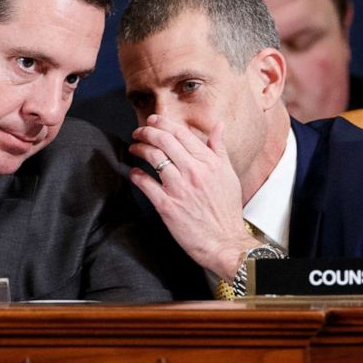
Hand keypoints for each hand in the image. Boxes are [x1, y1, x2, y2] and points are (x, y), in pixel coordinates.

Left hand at [129, 114, 256, 279]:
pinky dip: (136, 175)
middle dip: (146, 131)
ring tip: (134, 148)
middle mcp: (193, 171)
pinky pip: (146, 183)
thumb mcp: (228, 174)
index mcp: (208, 162)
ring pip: (153, 157)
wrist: (224, 241)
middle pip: (164, 140)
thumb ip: (219, 148)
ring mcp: (179, 188)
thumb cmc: (226, 210)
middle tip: (139, 132)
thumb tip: (218, 126)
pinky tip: (134, 172)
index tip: (153, 121)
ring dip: (139, 149)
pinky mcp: (167, 205)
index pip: (181, 133)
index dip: (163, 123)